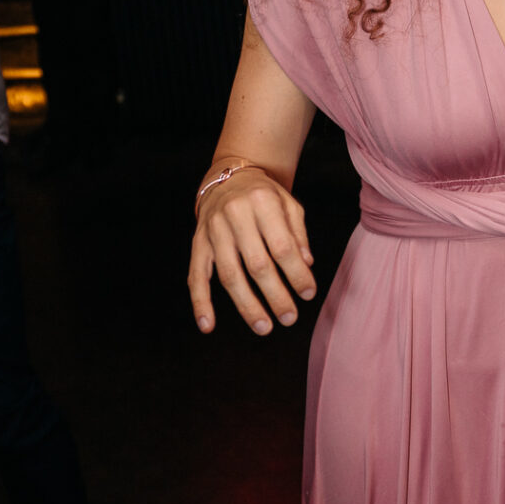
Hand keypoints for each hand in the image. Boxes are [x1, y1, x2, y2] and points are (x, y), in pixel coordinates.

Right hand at [188, 162, 316, 335]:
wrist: (228, 176)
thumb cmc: (264, 195)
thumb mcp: (288, 204)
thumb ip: (298, 234)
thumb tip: (306, 265)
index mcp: (262, 202)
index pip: (282, 246)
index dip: (297, 274)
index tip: (308, 293)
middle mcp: (235, 215)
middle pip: (257, 264)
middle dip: (276, 295)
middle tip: (290, 317)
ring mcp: (213, 230)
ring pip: (229, 275)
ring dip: (246, 305)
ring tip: (264, 327)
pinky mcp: (198, 242)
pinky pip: (196, 275)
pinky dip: (200, 302)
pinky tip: (208, 325)